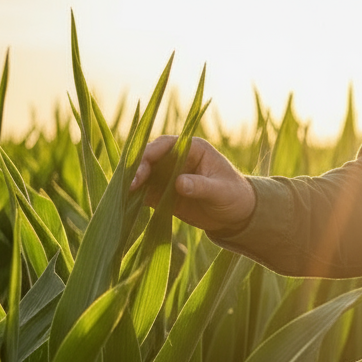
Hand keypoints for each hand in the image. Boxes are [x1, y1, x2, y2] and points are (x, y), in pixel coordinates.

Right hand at [129, 135, 255, 233]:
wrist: (236, 216)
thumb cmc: (234, 196)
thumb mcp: (221, 192)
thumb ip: (201, 186)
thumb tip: (179, 184)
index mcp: (192, 148)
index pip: (165, 145)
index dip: (150, 155)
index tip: (141, 170)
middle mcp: (176, 158)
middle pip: (149, 158)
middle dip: (137, 169)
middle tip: (131, 185)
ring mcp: (168, 176)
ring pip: (144, 174)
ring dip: (133, 183)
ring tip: (126, 195)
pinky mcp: (163, 193)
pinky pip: (145, 192)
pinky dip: (136, 197)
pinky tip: (129, 205)